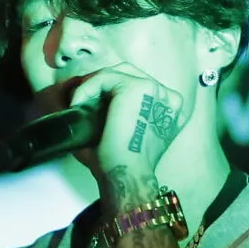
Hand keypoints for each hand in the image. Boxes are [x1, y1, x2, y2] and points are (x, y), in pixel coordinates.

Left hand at [58, 65, 186, 189]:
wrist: (127, 174)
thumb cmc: (122, 164)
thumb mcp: (126, 135)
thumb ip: (120, 116)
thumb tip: (87, 106)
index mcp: (171, 110)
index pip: (140, 86)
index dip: (113, 90)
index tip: (92, 102)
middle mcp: (168, 96)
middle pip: (129, 74)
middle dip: (102, 83)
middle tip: (82, 98)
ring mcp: (155, 89)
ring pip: (116, 73)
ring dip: (93, 85)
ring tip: (78, 102)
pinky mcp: (136, 87)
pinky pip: (104, 77)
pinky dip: (86, 88)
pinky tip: (77, 105)